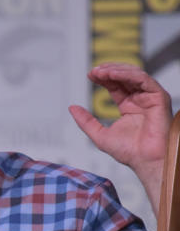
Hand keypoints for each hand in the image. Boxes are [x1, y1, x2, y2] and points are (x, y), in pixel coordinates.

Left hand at [69, 63, 172, 208]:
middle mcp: (140, 99)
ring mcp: (150, 97)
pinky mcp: (159, 97)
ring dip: (116, 71)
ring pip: (134, 75)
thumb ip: (85, 121)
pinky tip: (113, 75)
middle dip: (108, 71)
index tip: (90, 75)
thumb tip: (71, 107)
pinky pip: (144, 80)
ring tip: (101, 72)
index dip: (103, 78)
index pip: (115, 85)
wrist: (144, 159)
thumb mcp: (99, 134)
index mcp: (128, 106)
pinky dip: (128, 75)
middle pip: (124, 77)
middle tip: (94, 71)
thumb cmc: (128, 151)